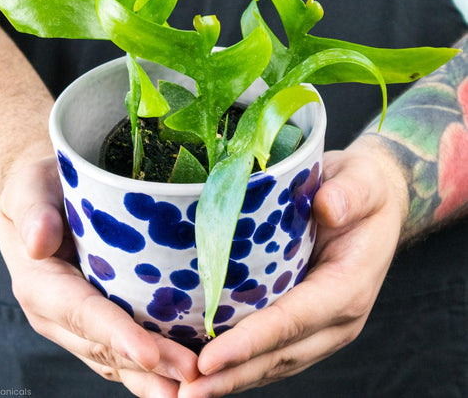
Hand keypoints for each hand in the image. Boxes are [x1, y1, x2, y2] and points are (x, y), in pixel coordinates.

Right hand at [0, 153, 198, 396]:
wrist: (43, 197)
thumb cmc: (39, 188)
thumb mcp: (29, 188)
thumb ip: (33, 212)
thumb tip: (39, 242)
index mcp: (40, 284)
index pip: (82, 313)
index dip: (116, 334)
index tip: (149, 354)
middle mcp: (57, 313)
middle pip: (105, 346)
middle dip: (150, 362)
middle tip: (192, 375)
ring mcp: (77, 321)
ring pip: (115, 358)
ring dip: (154, 375)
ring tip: (193, 387)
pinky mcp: (97, 317)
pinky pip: (121, 349)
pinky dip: (149, 365)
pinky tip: (179, 372)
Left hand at [178, 138, 407, 396]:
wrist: (372, 201)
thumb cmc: (364, 190)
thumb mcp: (363, 182)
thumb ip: (350, 195)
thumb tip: (328, 207)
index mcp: (348, 286)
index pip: (294, 319)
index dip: (251, 342)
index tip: (209, 359)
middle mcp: (337, 317)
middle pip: (280, 354)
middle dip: (232, 374)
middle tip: (185, 391)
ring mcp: (322, 325)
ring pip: (274, 361)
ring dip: (232, 378)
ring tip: (187, 391)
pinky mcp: (306, 320)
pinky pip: (273, 349)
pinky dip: (242, 363)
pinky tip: (209, 370)